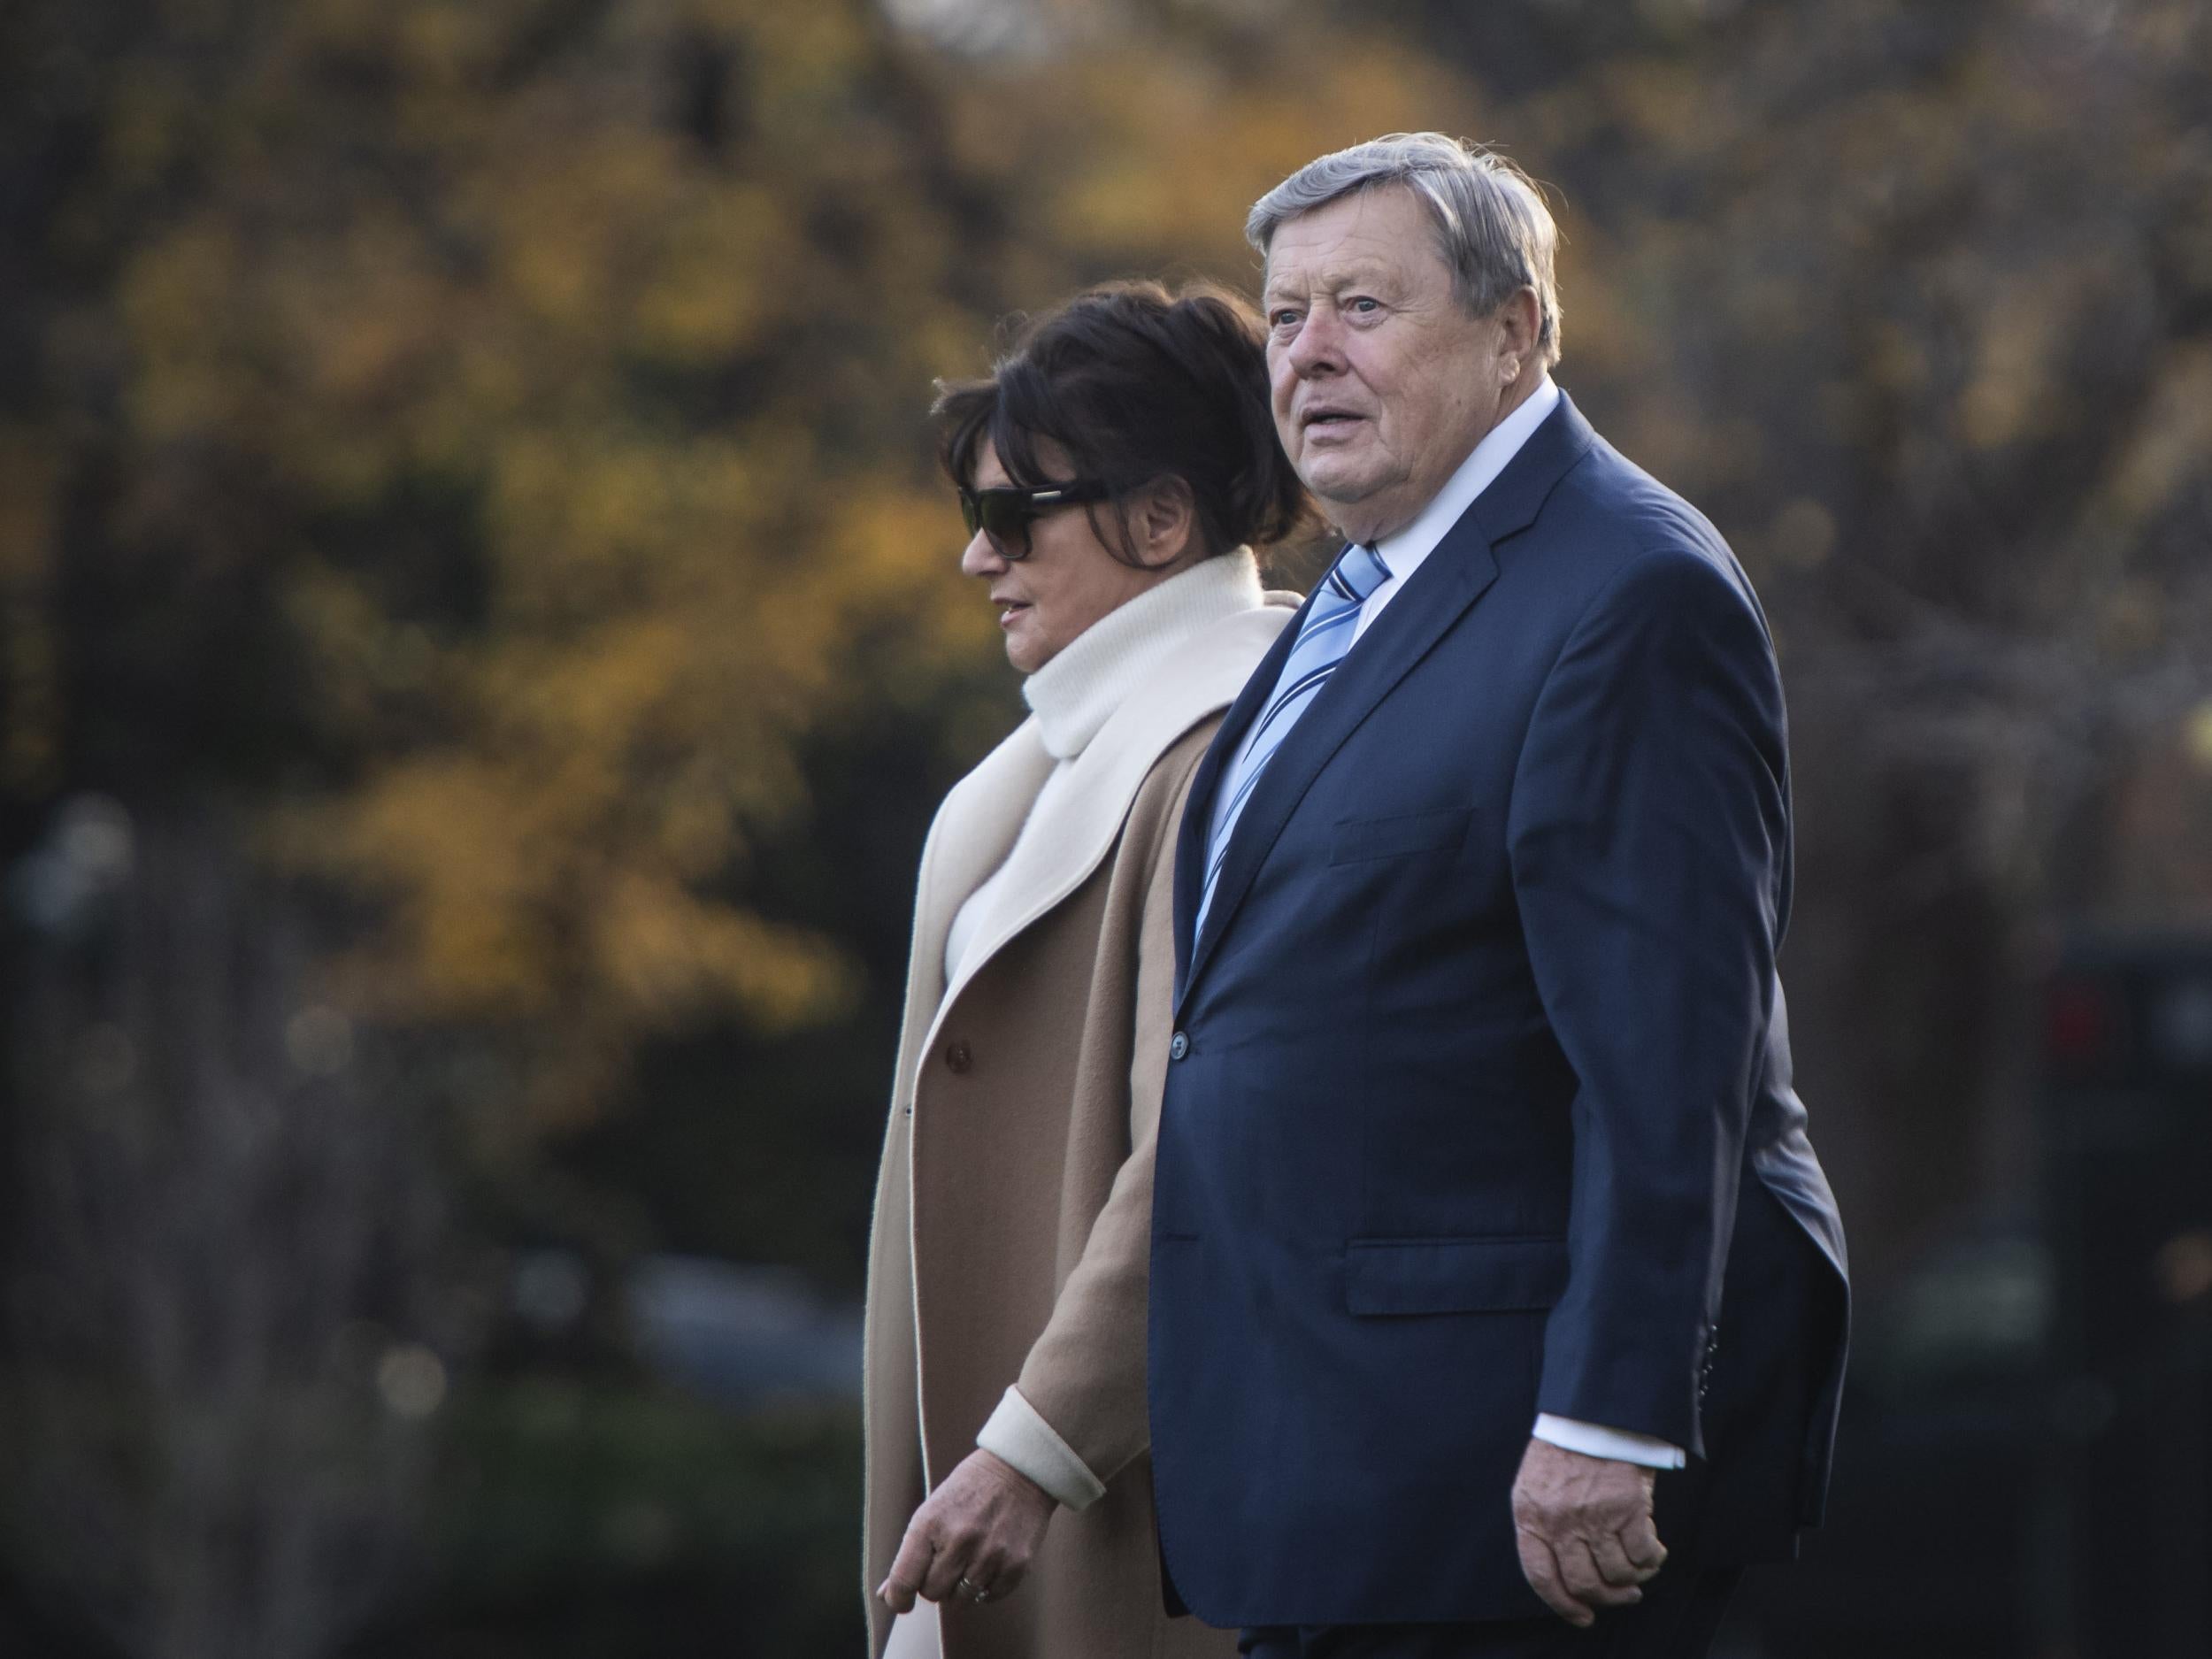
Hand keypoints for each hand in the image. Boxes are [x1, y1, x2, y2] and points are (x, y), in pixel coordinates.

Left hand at [878, 1449, 1053, 1613]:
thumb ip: (911, 1553)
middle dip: (934, 1584)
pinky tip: (988, 1563)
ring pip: (962, 1599)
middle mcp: (960, 1540)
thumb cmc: (969, 1489)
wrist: (1019, 1470)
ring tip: (969, 1560)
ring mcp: (990, 1554)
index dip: (898, 1598)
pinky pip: (989, 1597)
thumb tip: (888, 1593)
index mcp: (931, 1523)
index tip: (900, 1602)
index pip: (905, 1579)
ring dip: (960, 1587)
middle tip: (945, 1563)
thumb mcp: (932, 1510)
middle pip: (933, 1594)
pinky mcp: (1016, 1564)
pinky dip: (986, 1587)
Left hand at [1510, 1437, 1667, 1627]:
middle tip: (1623, 1596)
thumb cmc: (1566, 1450)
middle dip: (1607, 1598)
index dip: (1561, 1604)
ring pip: (1617, 1574)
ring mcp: (1594, 1515)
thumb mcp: (1536, 1486)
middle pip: (1583, 1583)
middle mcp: (1559, 1520)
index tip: (1581, 1616)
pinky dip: (1653, 1559)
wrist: (1594, 1411)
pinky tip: (1654, 1549)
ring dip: (1634, 1579)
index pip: (1540, 1576)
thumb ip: (1543, 1527)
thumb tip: (1566, 1575)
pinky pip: (1643, 1555)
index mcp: (1530, 1515)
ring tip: (1640, 1568)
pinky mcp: (1628, 1508)